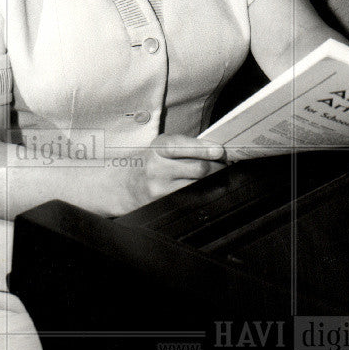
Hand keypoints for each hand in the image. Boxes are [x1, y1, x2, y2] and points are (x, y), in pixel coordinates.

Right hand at [107, 133, 226, 214]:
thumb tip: (215, 150)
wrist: (123, 186)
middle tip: (224, 164)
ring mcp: (159, 188)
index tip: (219, 151)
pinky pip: (191, 198)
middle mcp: (156, 167)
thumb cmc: (149, 162)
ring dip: (213, 180)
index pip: (180, 146)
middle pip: (196, 168)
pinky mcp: (163, 203)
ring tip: (218, 175)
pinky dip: (203, 192)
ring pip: (197, 184)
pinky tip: (208, 188)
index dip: (202, 148)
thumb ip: (184, 147)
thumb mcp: (160, 148)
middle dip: (217, 166)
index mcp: (157, 148)